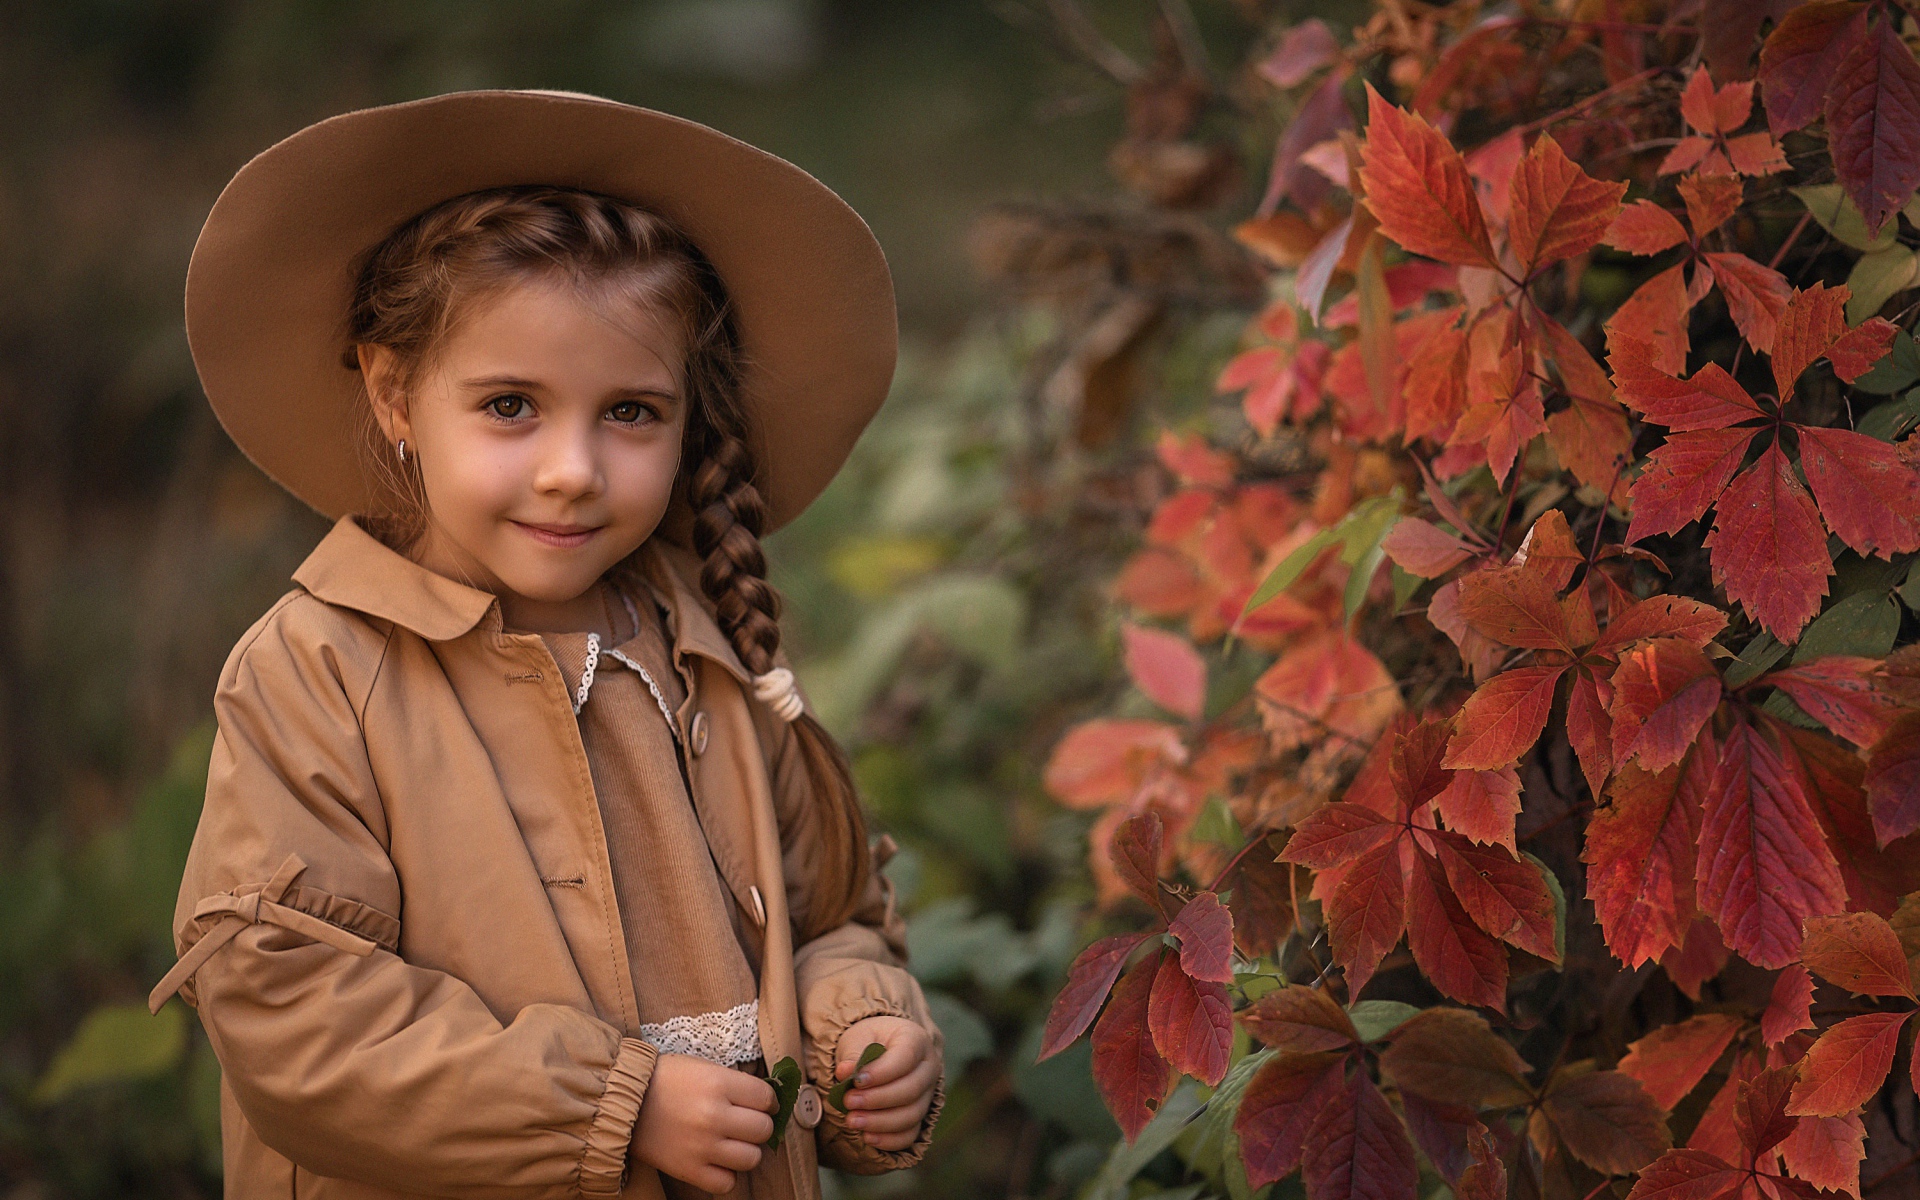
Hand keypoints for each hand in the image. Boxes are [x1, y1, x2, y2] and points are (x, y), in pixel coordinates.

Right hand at [630, 1053, 776, 1192]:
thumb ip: (735, 1084)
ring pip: (751, 1159)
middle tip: (745, 1123)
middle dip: (758, 1125)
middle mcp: (714, 1116)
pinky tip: (717, 1161)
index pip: (766, 1098)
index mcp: (719, 1084)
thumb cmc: (666, 1079)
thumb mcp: (704, 1068)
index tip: (761, 1104)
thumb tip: (765, 1101)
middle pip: (763, 1130)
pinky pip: (726, 1183)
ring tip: (732, 1143)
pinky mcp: (688, 1170)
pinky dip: (726, 1175)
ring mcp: (702, 1146)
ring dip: (746, 1151)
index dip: (768, 1101)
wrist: (623, 1101)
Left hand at [833, 1015, 941, 1151]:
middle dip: (877, 1100)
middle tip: (849, 1101)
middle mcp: (928, 1068)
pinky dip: (889, 1140)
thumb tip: (845, 1072)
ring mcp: (927, 1094)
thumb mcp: (857, 1037)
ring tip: (852, 1121)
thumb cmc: (868, 1041)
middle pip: (911, 1089)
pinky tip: (867, 1137)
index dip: (882, 1072)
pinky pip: (910, 1134)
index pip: (906, 1057)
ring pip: (912, 1115)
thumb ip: (852, 1054)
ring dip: (880, 1122)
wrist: (878, 1050)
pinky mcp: (919, 1116)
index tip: (857, 1081)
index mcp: (916, 1040)